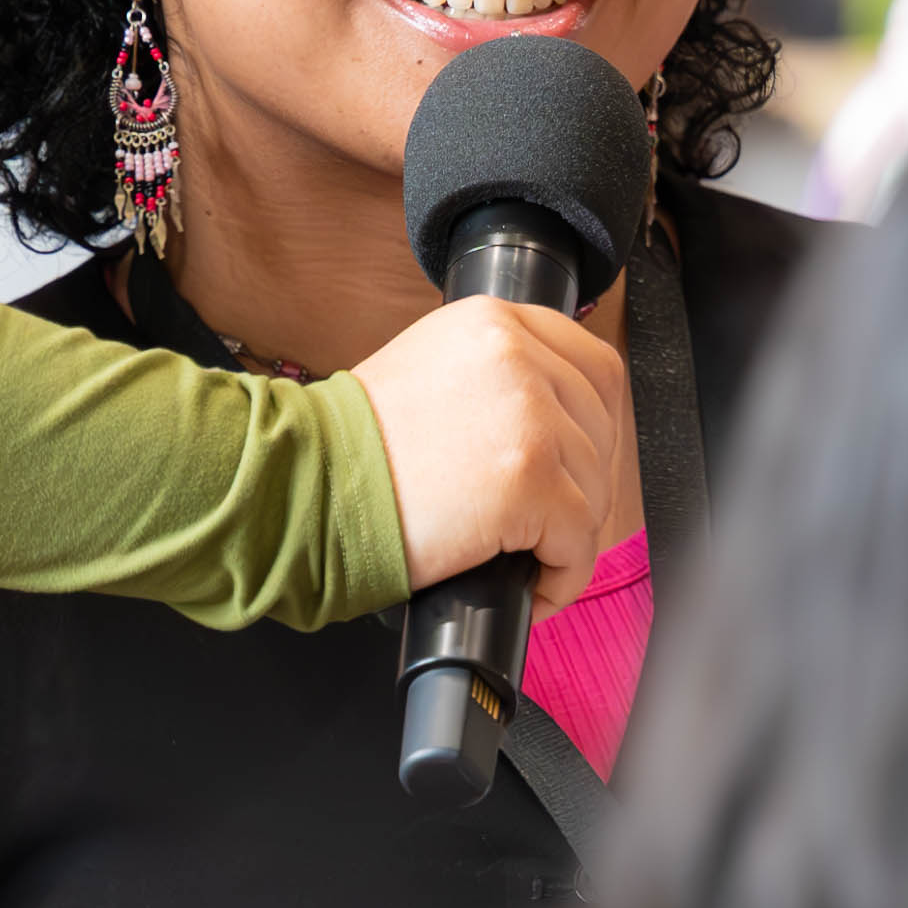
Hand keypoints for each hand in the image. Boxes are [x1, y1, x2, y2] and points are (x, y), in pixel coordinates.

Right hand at [348, 292, 640, 611]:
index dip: (593, 424)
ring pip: (594, 488)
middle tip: (548, 522)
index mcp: (493, 321)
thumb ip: (493, 375)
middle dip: (583, 485)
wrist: (306, 486)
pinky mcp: (530, 479)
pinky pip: (579, 541)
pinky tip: (530, 586)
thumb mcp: (429, 366)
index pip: (592, 365)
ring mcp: (530, 416)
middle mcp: (518, 356)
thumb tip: (549, 417)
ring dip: (568, 535)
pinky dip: (562, 575)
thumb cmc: (350, 447)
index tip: (577, 462)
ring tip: (527, 556)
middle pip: (600, 428)